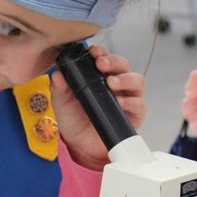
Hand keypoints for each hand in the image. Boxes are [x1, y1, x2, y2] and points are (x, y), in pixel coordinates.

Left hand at [50, 45, 145, 170]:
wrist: (80, 145)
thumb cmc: (73, 118)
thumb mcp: (62, 102)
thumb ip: (59, 88)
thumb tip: (56, 75)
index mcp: (98, 75)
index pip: (104, 57)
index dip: (101, 52)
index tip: (93, 51)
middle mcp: (116, 84)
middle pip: (123, 65)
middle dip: (114, 61)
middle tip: (101, 65)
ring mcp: (127, 98)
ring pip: (137, 81)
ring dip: (125, 79)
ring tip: (112, 83)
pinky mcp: (134, 115)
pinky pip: (140, 105)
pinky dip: (132, 102)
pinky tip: (120, 102)